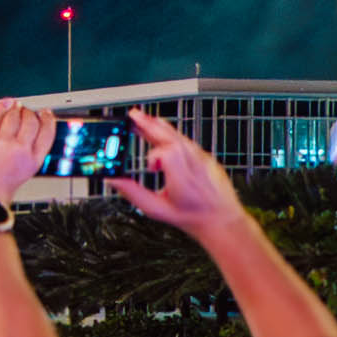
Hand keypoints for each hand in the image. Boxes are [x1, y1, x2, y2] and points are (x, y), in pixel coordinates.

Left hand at [0, 103, 52, 215]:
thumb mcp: (19, 176)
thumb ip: (21, 159)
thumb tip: (20, 141)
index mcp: (32, 162)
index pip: (47, 133)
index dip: (48, 120)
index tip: (46, 113)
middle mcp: (20, 150)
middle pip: (30, 121)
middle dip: (28, 113)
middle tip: (26, 111)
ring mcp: (3, 143)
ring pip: (14, 116)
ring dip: (14, 109)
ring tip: (13, 107)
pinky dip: (1, 107)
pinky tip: (4, 103)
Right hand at [118, 110, 247, 241]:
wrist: (222, 220)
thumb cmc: (193, 217)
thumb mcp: (158, 210)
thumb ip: (133, 193)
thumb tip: (114, 180)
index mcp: (182, 178)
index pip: (167, 153)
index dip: (154, 157)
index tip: (150, 167)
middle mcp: (194, 164)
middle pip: (171, 137)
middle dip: (150, 125)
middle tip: (134, 116)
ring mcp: (203, 158)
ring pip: (180, 136)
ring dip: (160, 126)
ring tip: (144, 119)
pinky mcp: (206, 157)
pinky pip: (187, 141)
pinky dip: (172, 133)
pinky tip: (163, 131)